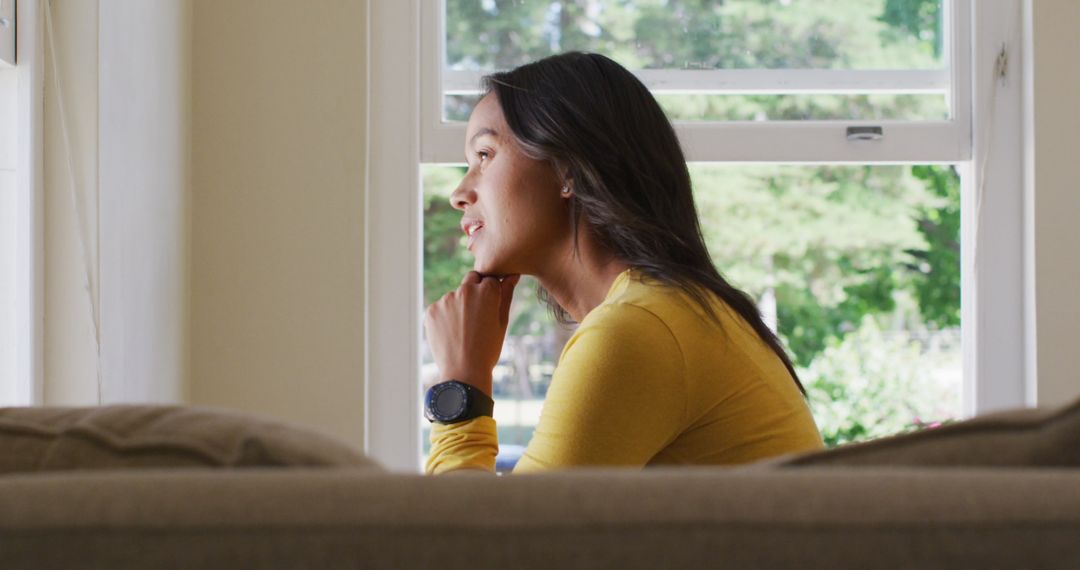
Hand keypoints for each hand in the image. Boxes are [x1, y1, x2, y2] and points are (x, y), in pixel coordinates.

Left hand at [424, 271, 519, 395]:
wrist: (464, 372)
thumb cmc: (488, 349)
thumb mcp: (502, 322)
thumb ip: (506, 294)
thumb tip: (512, 275)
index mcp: (487, 291)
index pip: (490, 279)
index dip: (491, 292)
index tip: (490, 308)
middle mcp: (465, 290)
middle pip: (471, 280)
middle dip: (475, 291)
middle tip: (477, 317)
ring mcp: (446, 299)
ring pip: (455, 295)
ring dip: (459, 305)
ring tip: (463, 330)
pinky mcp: (431, 310)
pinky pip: (441, 308)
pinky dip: (445, 316)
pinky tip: (451, 333)